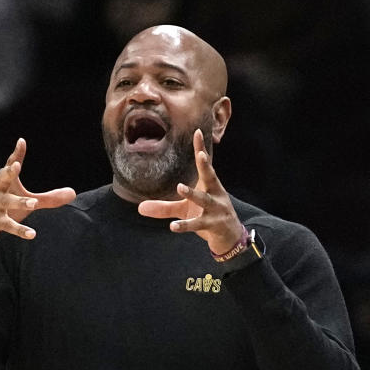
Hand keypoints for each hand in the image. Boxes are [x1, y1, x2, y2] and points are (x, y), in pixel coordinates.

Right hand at [0, 138, 75, 255]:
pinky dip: (20, 230)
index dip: (16, 153)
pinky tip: (32, 234)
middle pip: (2, 178)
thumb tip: (73, 193)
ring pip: (7, 203)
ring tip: (33, 203)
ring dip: (20, 202)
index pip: (10, 165)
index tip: (21, 142)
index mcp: (2, 181)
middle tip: (16, 166)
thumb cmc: (3, 208)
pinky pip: (8, 225)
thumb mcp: (24, 201)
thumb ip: (48, 198)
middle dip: (9, 172)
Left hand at [137, 128, 242, 253]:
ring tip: (181, 187)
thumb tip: (139, 208)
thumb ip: (163, 208)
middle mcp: (215, 194)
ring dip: (193, 193)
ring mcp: (217, 210)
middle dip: (206, 166)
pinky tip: (172, 226)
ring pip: (204, 200)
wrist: (229, 237)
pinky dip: (185, 225)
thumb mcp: (184, 210)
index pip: (205, 165)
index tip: (198, 132)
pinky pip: (198, 224)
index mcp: (210, 186)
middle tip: (201, 155)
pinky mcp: (214, 225)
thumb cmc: (207, 218)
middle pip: (211, 177)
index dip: (201, 148)